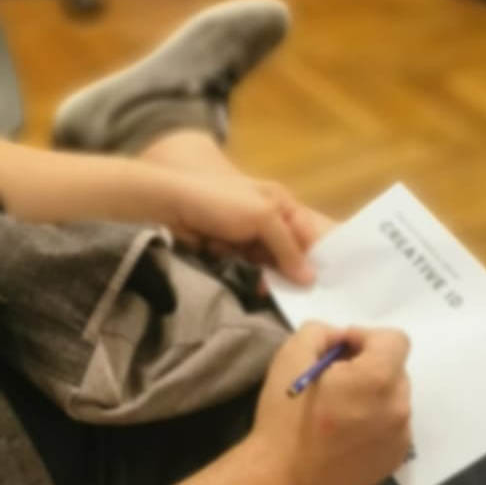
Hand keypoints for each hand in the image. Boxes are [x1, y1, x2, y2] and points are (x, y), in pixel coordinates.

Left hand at [165, 170, 322, 283]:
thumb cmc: (221, 203)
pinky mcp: (230, 244)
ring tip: (234, 256)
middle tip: (271, 281)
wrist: (173, 203)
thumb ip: (287, 247)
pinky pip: (243, 262)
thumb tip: (310, 278)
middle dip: (279, 267)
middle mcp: (268, 215)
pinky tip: (219, 252)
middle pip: (287, 251)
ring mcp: (248, 231)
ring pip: (264, 260)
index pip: (308, 234)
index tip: (313, 283)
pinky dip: (234, 262)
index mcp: (281, 201)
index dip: (311, 257)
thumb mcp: (261, 218)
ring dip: (253, 265)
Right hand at [246, 323, 412, 484]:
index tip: (338, 351)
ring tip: (336, 410)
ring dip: (371, 394)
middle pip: (394, 369)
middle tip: (332, 379)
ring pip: (393, 399)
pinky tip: (342, 434)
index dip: (364, 337)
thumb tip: (338, 338)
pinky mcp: (394, 461)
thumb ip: (319, 332)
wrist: (282, 480)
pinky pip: (391, 427)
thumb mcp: (290, 357)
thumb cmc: (284, 417)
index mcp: (377, 379)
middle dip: (367, 365)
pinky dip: (373, 421)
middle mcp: (398, 407)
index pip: (395, 339)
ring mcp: (400, 438)